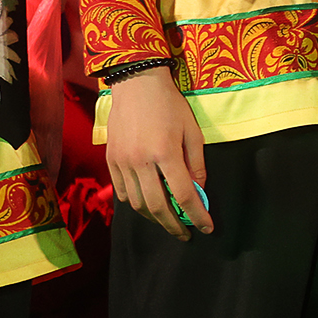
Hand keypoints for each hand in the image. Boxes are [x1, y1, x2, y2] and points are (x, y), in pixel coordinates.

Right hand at [105, 65, 211, 238]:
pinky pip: (122, 192)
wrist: (136, 83)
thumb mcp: (192, 130)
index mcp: (165, 153)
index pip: (183, 195)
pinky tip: (147, 204)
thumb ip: (196, 163)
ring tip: (167, 220)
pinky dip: (136, 203)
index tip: (206, 228)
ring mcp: (123, 162)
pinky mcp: (111, 160)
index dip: (196, 215)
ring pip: (137, 204)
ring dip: (154, 217)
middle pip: (157, 207)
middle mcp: (141, 162)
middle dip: (173, 225)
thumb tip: (199, 191)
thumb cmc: (169, 104)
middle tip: (185, 234)